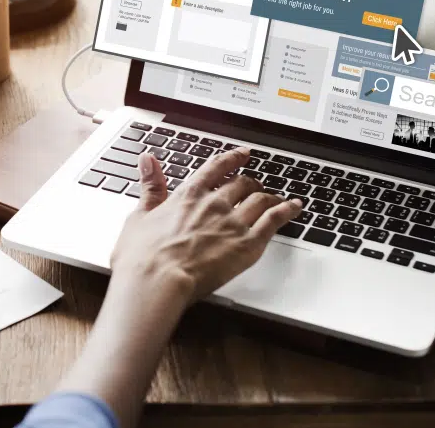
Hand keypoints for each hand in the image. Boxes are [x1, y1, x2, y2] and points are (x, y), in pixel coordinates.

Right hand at [57, 149, 302, 427]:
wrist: (156, 280)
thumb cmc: (143, 257)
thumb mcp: (139, 215)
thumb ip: (150, 186)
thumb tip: (148, 161)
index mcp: (188, 195)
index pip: (216, 168)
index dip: (232, 159)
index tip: (242, 154)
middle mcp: (214, 203)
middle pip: (241, 183)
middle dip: (250, 182)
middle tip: (255, 184)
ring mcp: (233, 222)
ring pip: (260, 199)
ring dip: (270, 195)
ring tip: (276, 197)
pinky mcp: (247, 244)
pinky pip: (274, 220)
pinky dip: (287, 210)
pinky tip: (295, 208)